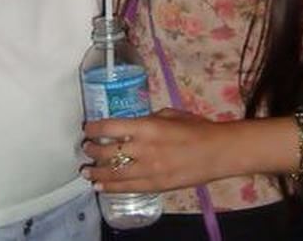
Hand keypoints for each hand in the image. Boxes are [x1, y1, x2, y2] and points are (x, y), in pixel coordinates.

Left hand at [82, 108, 230, 192]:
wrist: (217, 152)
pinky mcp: (154, 186)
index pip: (111, 127)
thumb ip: (149, 119)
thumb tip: (133, 125)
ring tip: (85, 171)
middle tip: (85, 148)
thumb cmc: (196, 128)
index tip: (87, 128)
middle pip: (108, 152)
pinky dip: (110, 188)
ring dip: (96, 172)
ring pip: (113, 174)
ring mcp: (148, 170)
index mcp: (148, 127)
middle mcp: (143, 149)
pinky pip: (127, 188)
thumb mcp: (171, 114)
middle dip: (92, 150)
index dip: (95, 128)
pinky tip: (100, 186)